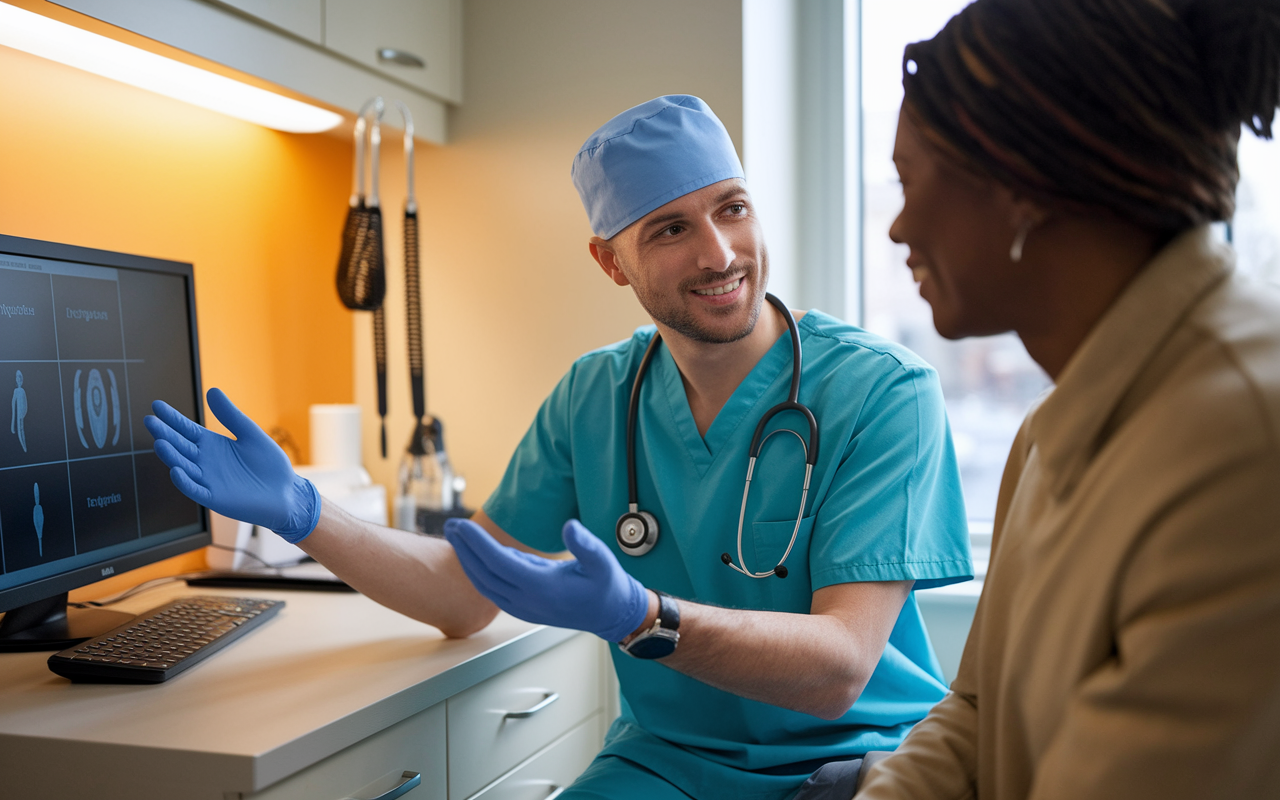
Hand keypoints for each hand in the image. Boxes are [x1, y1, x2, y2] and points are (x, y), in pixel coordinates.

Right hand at [145, 388, 320, 542]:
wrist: (287, 492)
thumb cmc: (269, 464)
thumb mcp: (250, 434)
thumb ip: (231, 415)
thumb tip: (212, 391)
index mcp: (213, 445)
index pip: (187, 429)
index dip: (172, 418)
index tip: (156, 405)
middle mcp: (205, 462)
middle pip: (181, 446)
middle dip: (165, 434)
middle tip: (150, 420)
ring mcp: (209, 480)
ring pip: (185, 467)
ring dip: (172, 457)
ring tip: (159, 442)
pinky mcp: (216, 498)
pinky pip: (196, 490)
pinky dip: (186, 482)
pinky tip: (175, 471)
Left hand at [444, 518, 648, 641]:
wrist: (610, 615)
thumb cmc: (607, 586)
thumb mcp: (603, 561)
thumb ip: (585, 544)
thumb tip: (569, 526)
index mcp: (542, 588)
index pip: (499, 562)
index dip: (477, 543)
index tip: (461, 524)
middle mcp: (526, 601)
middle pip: (484, 573)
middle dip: (464, 548)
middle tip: (449, 524)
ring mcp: (522, 607)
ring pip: (484, 583)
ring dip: (467, 560)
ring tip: (456, 536)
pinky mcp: (522, 607)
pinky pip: (492, 589)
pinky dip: (479, 571)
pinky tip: (474, 553)